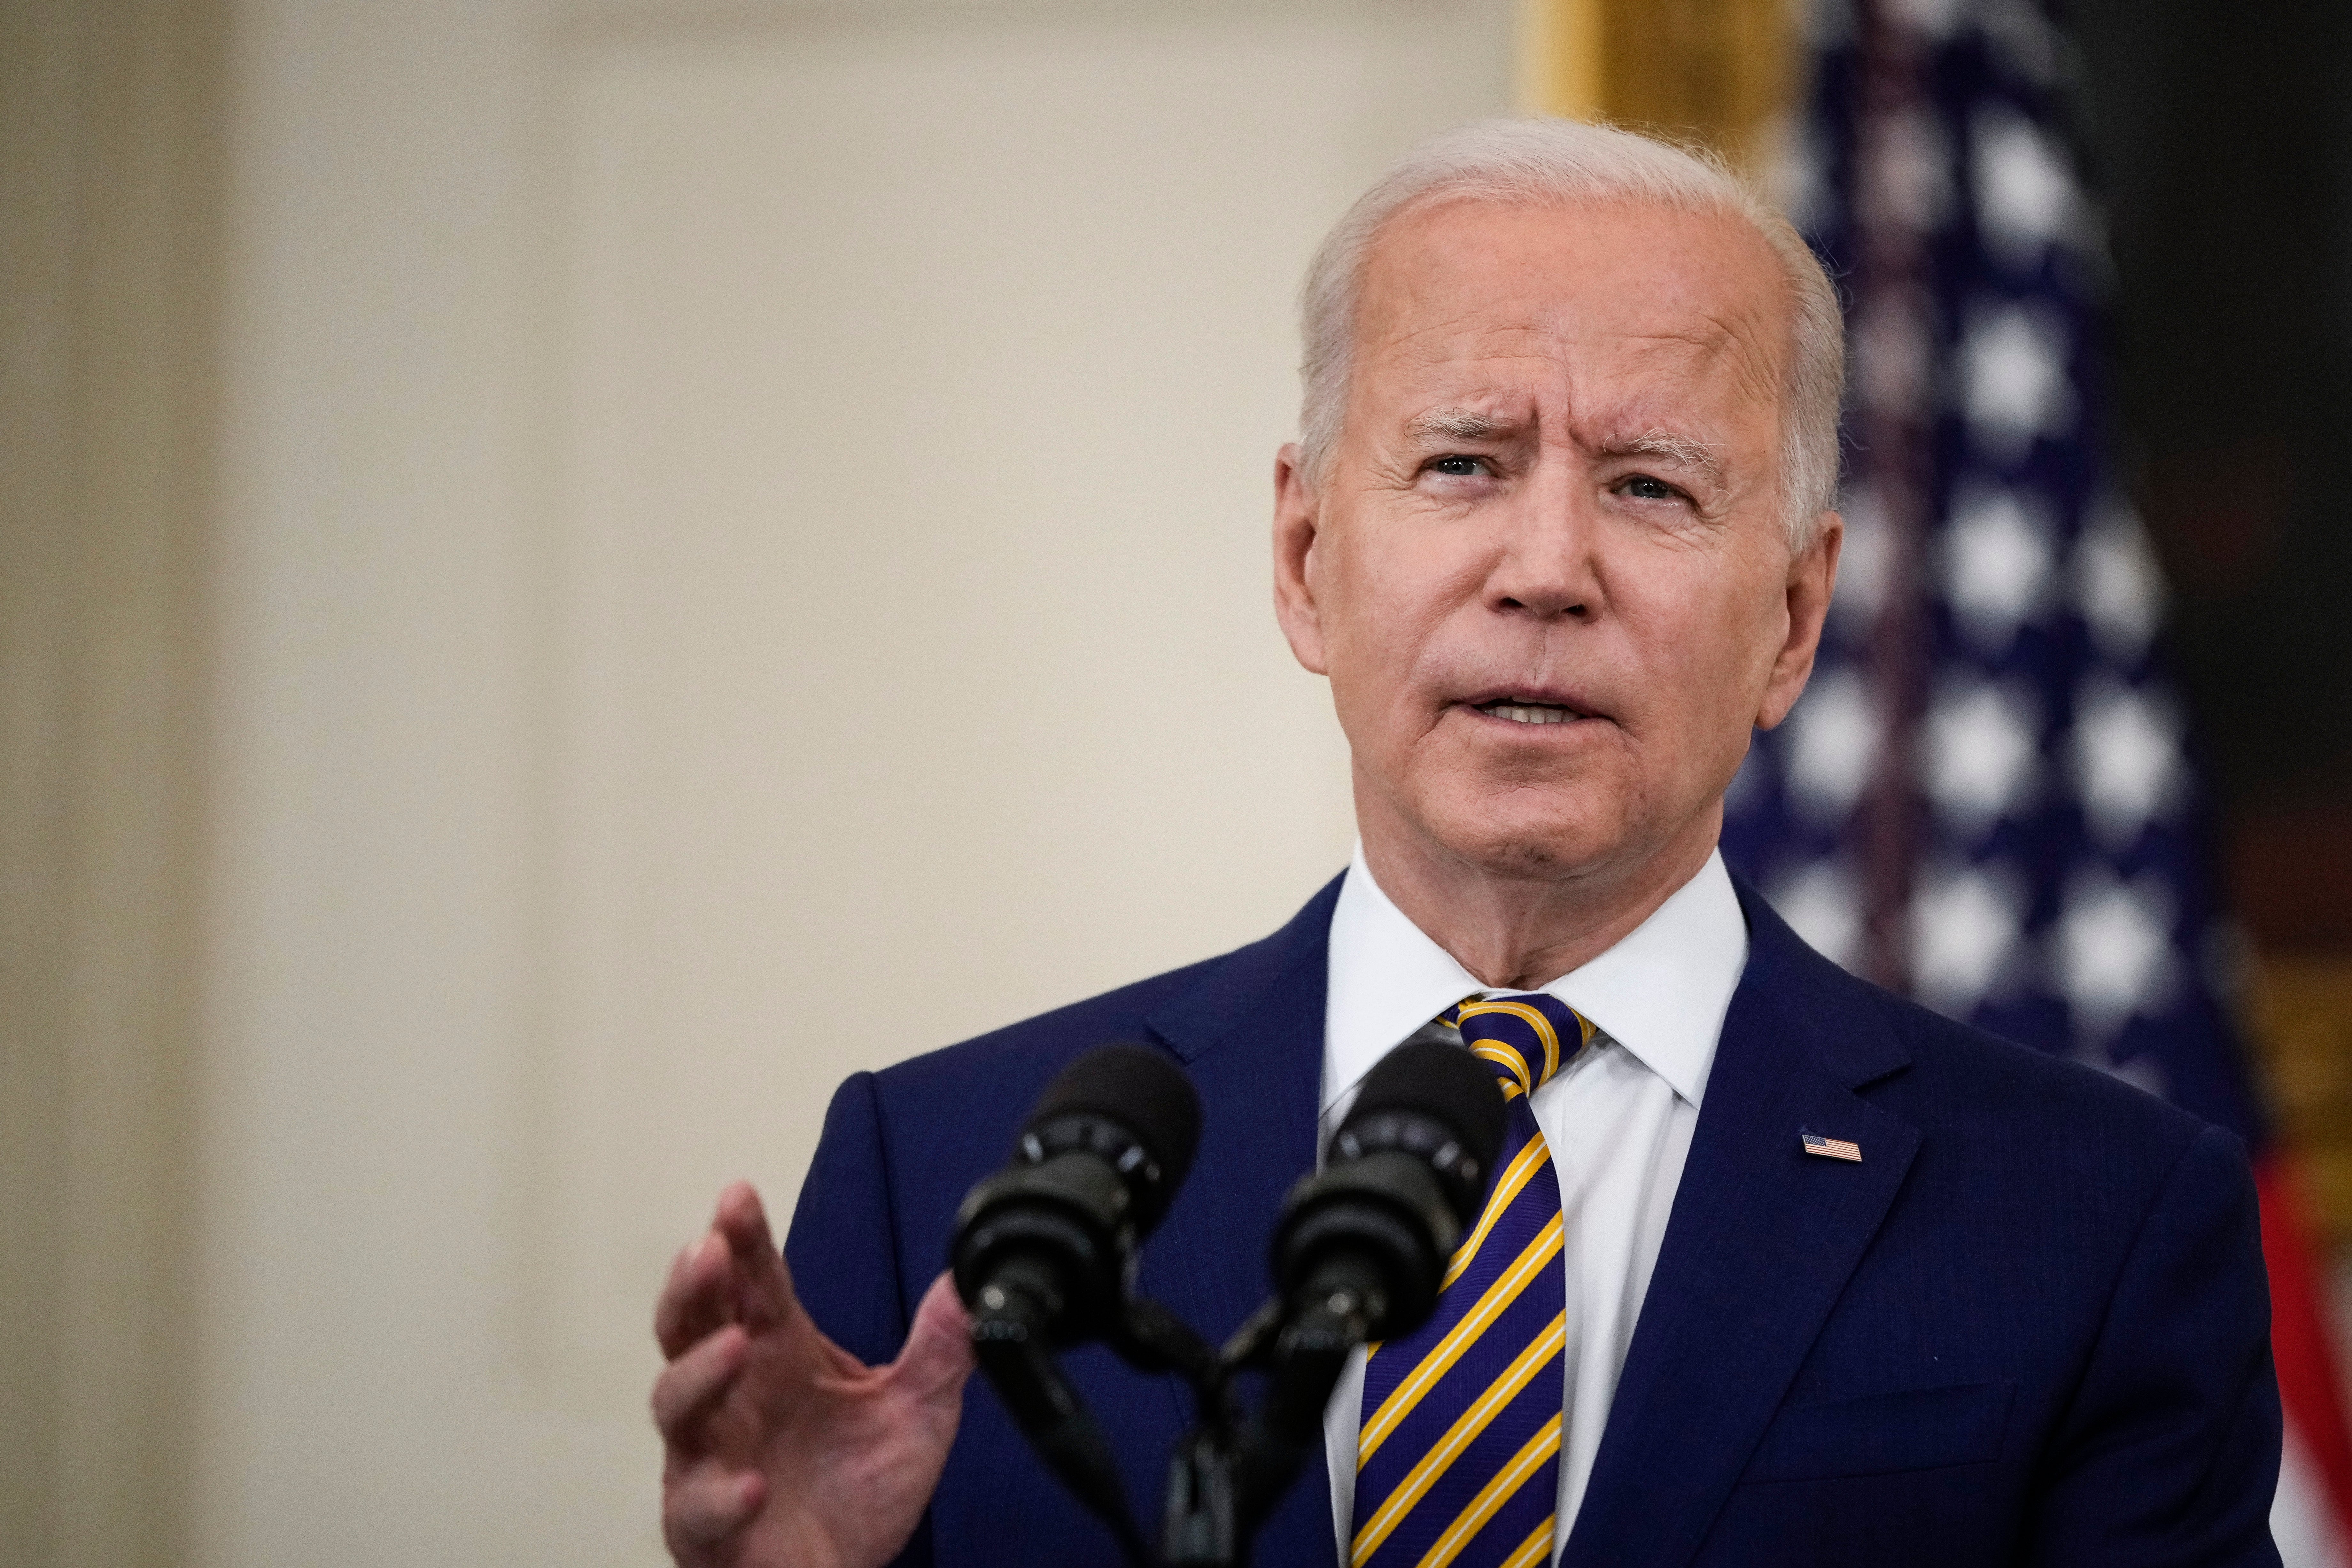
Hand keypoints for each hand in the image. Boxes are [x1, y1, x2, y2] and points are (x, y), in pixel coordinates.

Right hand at [653, 1181, 974, 1567]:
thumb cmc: (859, 1491)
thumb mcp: (917, 1411)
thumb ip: (942, 1347)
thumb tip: (970, 1282)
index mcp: (778, 1355)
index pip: (752, 1284)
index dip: (741, 1239)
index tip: (738, 1196)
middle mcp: (732, 1397)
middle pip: (690, 1325)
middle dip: (693, 1284)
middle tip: (709, 1248)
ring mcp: (708, 1458)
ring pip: (674, 1403)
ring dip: (699, 1371)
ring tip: (735, 1346)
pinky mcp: (702, 1525)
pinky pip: (697, 1507)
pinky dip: (720, 1494)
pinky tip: (752, 1484)